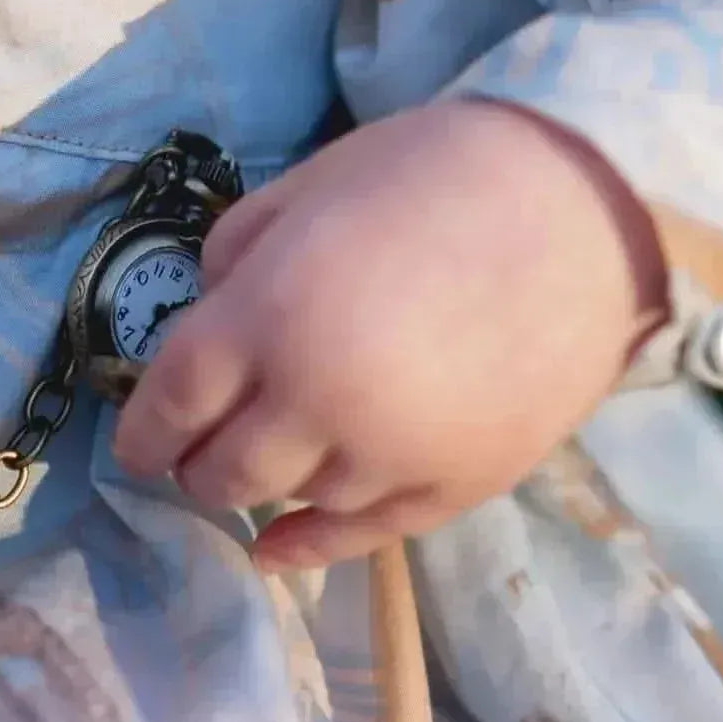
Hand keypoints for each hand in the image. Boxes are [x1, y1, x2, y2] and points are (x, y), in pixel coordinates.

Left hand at [114, 101, 666, 568]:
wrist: (585, 209)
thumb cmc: (439, 174)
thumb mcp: (314, 182)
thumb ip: (239, 250)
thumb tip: (209, 310)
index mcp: (271, 315)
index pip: (172, 400)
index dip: (142, 430)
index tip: (137, 443)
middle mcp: (317, 402)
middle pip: (221, 470)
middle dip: (195, 465)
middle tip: (195, 452)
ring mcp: (390, 455)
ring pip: (288, 504)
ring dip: (258, 490)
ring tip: (253, 473)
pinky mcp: (455, 487)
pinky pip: (362, 537)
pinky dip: (308, 547)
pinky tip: (278, 546)